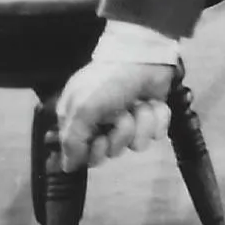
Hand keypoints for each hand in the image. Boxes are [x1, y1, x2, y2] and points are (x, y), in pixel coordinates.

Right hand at [53, 54, 178, 170]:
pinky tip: (152, 102)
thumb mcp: (83, 108)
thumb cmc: (108, 80)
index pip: (83, 155)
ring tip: (137, 103)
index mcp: (80, 121)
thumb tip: (67, 167)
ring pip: (136, 144)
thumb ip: (72, 140)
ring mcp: (128, 122)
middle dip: (119, 134)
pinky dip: (156, 118)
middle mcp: (103, 125)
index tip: (98, 138)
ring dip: (139, 122)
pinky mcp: (151, 119)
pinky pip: (156, 133)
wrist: (144, 58)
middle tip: (120, 115)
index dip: (93, 151)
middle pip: (111, 152)